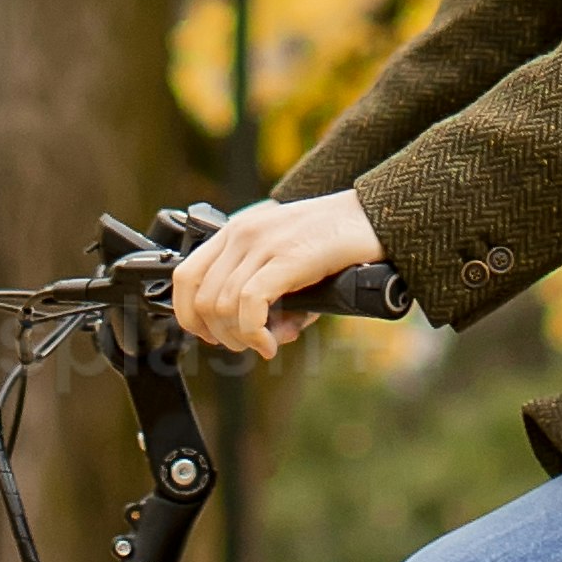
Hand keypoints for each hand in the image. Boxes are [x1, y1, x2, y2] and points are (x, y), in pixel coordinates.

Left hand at [172, 187, 392, 361]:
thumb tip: (266, 338)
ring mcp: (262, 243)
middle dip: (219, 336)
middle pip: (202, 300)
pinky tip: (269, 344)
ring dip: (240, 339)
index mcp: (236, 231)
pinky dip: (254, 334)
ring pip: (222, 307)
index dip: (190, 316)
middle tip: (248, 345)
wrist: (375, 217)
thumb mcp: (288, 265)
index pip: (185, 276)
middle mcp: (242, 234)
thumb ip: (268, 296)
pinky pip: (249, 305)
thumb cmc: (335, 244)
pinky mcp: (286, 258)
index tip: (213, 336)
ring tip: (268, 344)